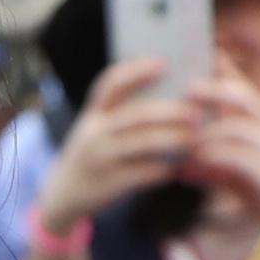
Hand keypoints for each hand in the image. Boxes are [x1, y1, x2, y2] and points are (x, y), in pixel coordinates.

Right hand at [31, 59, 199, 236]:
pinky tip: (179, 167)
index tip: (163, 64)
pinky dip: (164, 169)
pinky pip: (143, 173)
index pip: (111, 83)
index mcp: (93, 113)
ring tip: (194, 138)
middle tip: (195, 112)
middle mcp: (94, 133)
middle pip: (136, 114)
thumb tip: (170, 96)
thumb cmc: (93, 155)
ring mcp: (101, 159)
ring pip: (143, 143)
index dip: (136, 71)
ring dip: (173, 139)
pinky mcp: (110, 184)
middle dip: (169, 111)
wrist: (64, 195)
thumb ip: (121, 114)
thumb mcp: (96, 130)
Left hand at [172, 76, 259, 242]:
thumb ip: (214, 166)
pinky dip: (213, 160)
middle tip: (187, 86)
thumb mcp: (238, 175)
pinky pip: (240, 158)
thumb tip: (181, 167)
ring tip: (181, 136)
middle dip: (216, 89)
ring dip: (208, 131)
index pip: (245, 87)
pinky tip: (190, 168)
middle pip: (246, 96)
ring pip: (238, 128)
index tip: (205, 51)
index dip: (227, 69)